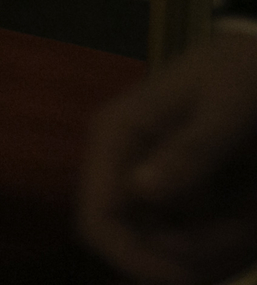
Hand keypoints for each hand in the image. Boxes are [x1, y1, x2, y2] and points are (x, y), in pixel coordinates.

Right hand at [80, 29, 256, 284]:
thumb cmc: (242, 74)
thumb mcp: (224, 108)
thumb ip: (189, 151)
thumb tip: (141, 192)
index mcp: (117, 140)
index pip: (97, 220)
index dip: (133, 260)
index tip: (188, 278)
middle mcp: (127, 168)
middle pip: (143, 247)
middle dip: (197, 255)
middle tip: (249, 233)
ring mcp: (157, 186)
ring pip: (177, 252)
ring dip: (223, 247)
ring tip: (256, 212)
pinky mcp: (186, 196)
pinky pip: (202, 242)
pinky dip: (233, 241)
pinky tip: (254, 214)